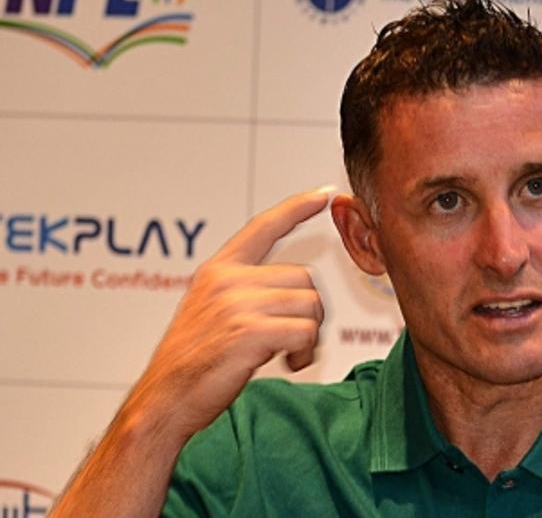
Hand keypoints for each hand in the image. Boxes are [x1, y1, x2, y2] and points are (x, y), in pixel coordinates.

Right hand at [123, 188, 332, 442]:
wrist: (164, 401)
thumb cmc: (191, 363)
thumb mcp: (210, 311)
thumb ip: (243, 291)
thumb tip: (293, 290)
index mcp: (218, 270)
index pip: (263, 227)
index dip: (297, 208)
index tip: (324, 193)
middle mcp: (227, 280)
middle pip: (305, 280)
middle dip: (309, 312)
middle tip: (294, 340)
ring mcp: (237, 304)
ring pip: (310, 305)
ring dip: (309, 335)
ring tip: (288, 354)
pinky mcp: (249, 331)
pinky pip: (305, 332)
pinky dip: (305, 353)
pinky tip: (288, 364)